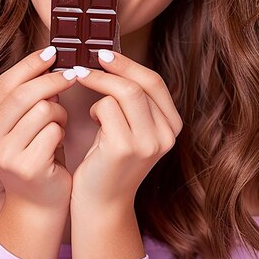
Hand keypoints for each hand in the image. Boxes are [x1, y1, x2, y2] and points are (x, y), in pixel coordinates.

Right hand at [0, 46, 76, 214]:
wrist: (38, 204)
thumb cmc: (35, 153)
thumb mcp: (22, 123)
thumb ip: (26, 96)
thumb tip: (50, 57)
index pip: (5, 83)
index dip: (30, 64)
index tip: (53, 51)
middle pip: (23, 94)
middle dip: (53, 80)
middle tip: (73, 74)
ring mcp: (4, 155)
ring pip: (42, 110)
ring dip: (59, 112)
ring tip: (58, 124)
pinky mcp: (26, 168)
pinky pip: (54, 130)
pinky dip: (62, 131)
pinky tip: (59, 143)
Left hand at [70, 50, 183, 208]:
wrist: (101, 204)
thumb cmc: (109, 161)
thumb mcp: (130, 128)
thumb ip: (132, 101)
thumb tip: (111, 59)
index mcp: (172, 126)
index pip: (154, 82)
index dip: (129, 64)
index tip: (104, 54)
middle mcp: (167, 134)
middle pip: (140, 84)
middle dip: (112, 68)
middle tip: (86, 62)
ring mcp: (148, 143)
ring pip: (125, 92)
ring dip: (100, 88)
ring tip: (90, 102)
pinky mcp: (126, 148)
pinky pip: (107, 108)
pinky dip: (95, 109)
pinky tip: (92, 122)